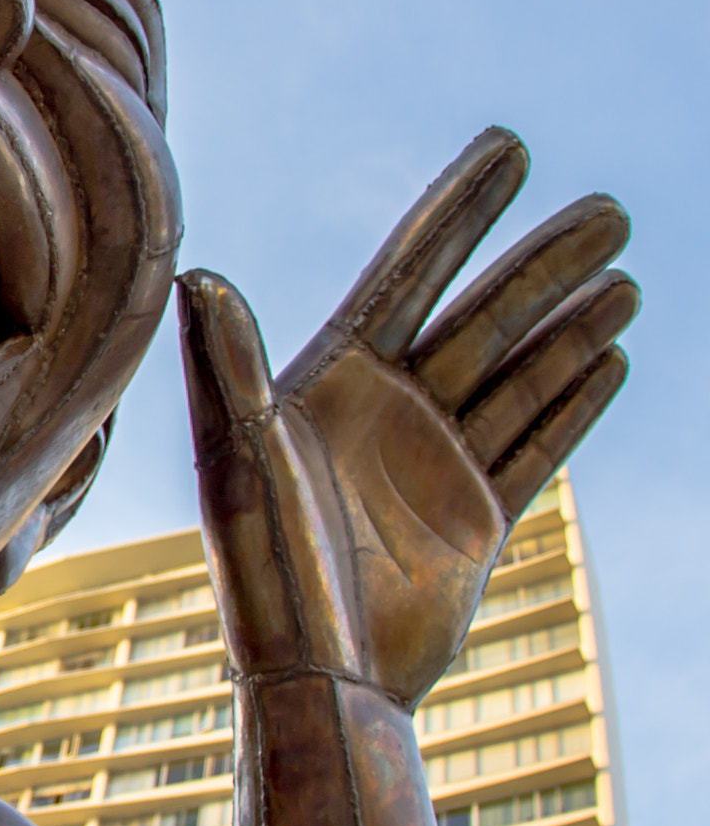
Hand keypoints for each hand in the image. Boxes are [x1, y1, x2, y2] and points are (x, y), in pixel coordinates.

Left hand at [178, 129, 636, 706]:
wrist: (318, 680)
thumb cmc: (262, 569)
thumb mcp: (240, 459)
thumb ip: (228, 365)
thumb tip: (201, 274)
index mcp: (328, 382)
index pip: (409, 273)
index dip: (459, 210)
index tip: (510, 145)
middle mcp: (385, 413)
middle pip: (483, 316)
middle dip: (544, 262)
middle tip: (611, 209)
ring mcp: (433, 464)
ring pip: (520, 375)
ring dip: (572, 326)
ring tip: (624, 275)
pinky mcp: (474, 520)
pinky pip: (536, 446)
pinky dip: (574, 403)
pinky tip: (613, 358)